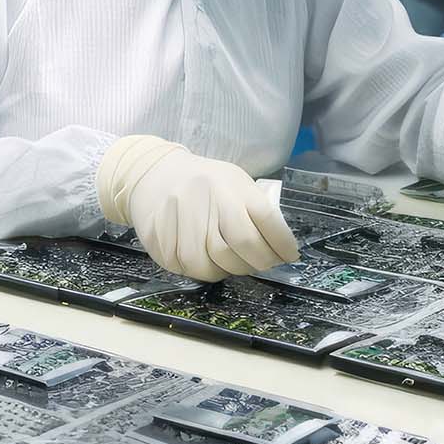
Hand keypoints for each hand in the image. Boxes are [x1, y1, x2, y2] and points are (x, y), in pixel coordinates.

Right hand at [96, 136, 299, 280]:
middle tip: (261, 264)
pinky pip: (184, 267)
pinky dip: (199, 270)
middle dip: (259, 262)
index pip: (266, 219)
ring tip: (231, 263)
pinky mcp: (158, 233)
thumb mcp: (235, 183)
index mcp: (232, 184)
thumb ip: (255, 209)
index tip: (289, 256)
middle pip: (242, 245)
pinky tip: (205, 260)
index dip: (283, 244)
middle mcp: (207, 197)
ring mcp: (180, 215)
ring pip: (211, 264)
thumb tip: (279, 247)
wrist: (155, 173)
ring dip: (227, 271)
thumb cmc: (205, 183)